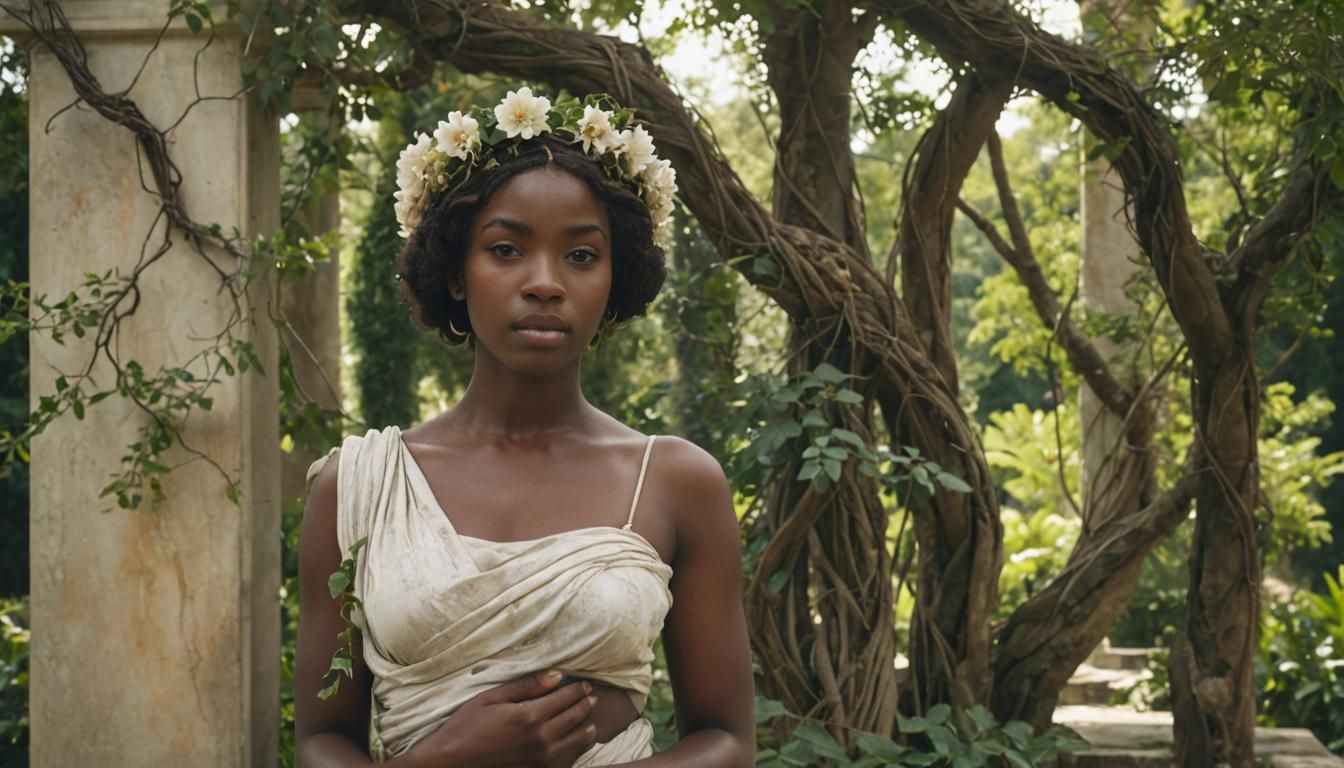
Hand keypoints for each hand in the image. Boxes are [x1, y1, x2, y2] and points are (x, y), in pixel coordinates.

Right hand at [403, 669, 597, 767]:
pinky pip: (566, 762)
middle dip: (586, 706)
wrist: (449, 764)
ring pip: (576, 743)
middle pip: (575, 719)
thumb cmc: (464, 728)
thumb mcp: (491, 698)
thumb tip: (556, 675)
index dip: (578, 690)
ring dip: (587, 730)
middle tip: (592, 699)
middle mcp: (540, 740)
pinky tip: (576, 745)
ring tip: (591, 723)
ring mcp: (541, 761)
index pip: (566, 698)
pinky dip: (576, 751)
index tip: (586, 685)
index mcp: (529, 716)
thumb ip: (526, 686)